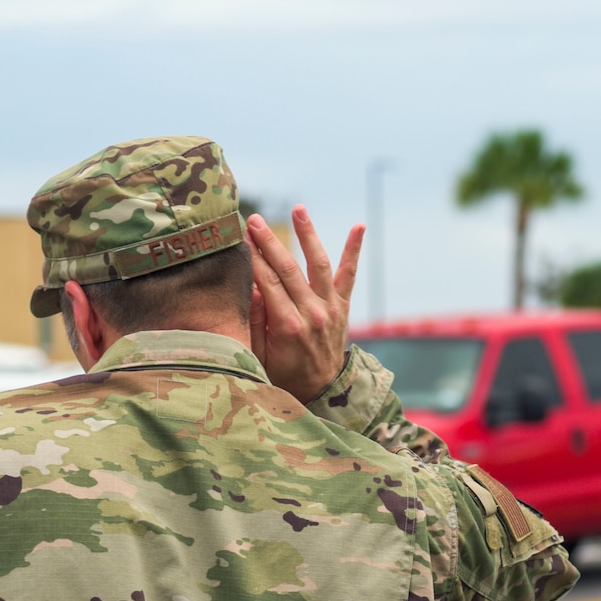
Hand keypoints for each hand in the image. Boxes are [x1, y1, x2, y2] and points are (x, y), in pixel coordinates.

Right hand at [247, 206, 362, 403]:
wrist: (322, 390)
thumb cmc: (284, 375)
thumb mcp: (260, 357)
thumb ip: (257, 324)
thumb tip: (252, 289)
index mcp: (288, 327)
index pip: (268, 283)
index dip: (254, 258)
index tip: (241, 236)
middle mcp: (313, 314)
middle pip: (289, 270)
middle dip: (270, 243)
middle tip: (254, 220)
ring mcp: (330, 308)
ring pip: (319, 265)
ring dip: (308, 235)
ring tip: (299, 209)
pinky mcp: (342, 306)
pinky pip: (349, 275)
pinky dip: (354, 250)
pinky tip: (359, 226)